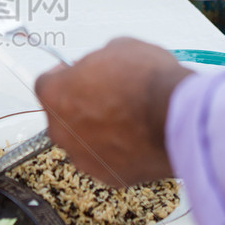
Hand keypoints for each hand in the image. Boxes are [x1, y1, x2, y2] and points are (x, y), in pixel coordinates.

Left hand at [35, 39, 189, 186]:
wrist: (179, 119)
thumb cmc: (149, 84)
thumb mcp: (120, 48)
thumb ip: (99, 61)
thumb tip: (104, 67)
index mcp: (56, 95)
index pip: (46, 83)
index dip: (65, 76)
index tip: (77, 74)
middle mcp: (62, 131)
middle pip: (63, 116)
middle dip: (81, 106)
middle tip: (108, 96)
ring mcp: (84, 157)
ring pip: (84, 141)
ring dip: (99, 131)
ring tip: (128, 118)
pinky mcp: (109, 176)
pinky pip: (107, 160)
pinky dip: (119, 151)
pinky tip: (138, 137)